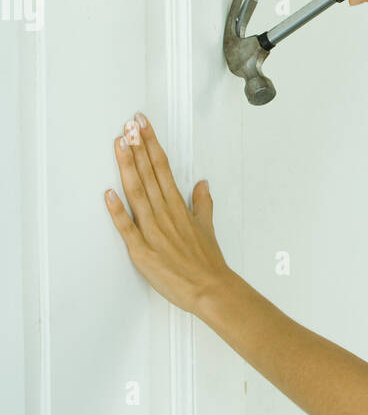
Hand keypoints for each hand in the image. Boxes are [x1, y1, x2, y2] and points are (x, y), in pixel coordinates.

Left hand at [105, 113, 231, 313]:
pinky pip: (127, 228)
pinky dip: (118, 211)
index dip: (151, 144)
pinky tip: (109, 193)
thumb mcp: (207, 227)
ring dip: (127, 167)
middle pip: (149, 173)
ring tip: (120, 144)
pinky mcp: (142, 251)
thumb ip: (202, 203)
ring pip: (137, 193)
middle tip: (129, 125)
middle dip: (138, 147)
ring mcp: (153, 231)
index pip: (163, 167)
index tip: (142, 125)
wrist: (211, 289)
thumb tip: (202, 185)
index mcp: (178, 206)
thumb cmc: (207, 263)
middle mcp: (165, 214)